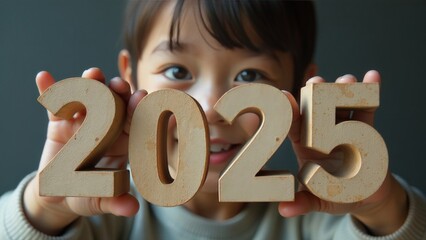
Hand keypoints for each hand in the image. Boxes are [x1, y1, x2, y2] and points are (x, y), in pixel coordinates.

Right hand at [23, 68, 145, 234]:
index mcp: (122, 143)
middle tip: (119, 84)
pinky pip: (55, 104)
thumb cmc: (86, 193)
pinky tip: (44, 78)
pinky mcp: (59, 121)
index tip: (142, 97)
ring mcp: (83, 121)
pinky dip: (50, 90)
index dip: (138, 110)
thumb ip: (115, 202)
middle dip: (119, 92)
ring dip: (90, 84)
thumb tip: (132, 209)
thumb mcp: (99, 200)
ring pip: (89, 98)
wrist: (59, 193)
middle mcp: (105, 127)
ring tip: (91, 74)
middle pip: (115, 104)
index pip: (133, 123)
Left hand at [279, 70, 408, 235]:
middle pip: (316, 108)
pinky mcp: (364, 127)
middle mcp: (322, 132)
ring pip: (340, 103)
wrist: (366, 195)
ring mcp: (342, 127)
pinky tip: (373, 77)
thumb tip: (283, 210)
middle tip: (316, 82)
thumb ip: (304, 204)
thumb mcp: (320, 201)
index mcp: (306, 146)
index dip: (290, 112)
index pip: (295, 126)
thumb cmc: (336, 195)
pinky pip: (366, 108)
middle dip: (315, 93)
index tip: (284, 96)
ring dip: (343, 89)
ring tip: (346, 80)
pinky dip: (370, 92)